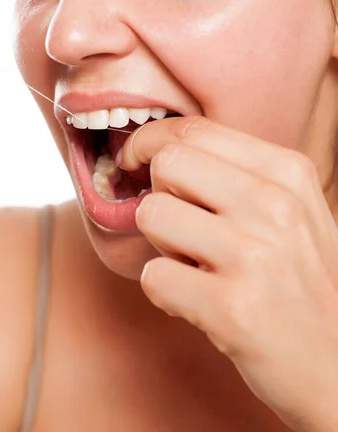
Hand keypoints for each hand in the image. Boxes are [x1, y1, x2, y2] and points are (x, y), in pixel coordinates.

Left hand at [116, 116, 337, 430]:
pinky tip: (198, 301)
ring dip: (161, 245)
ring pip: (151, 214)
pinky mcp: (231, 308)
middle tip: (179, 224)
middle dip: (158, 192)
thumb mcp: (290, 210)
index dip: (150, 141)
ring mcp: (254, 255)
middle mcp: (274, 205)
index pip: (193, 130)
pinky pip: (152, 276)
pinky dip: (165, 291)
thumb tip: (159, 150)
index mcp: (287, 172)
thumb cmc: (302, 282)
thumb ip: (235, 174)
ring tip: (197, 266)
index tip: (134, 160)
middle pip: (166, 163)